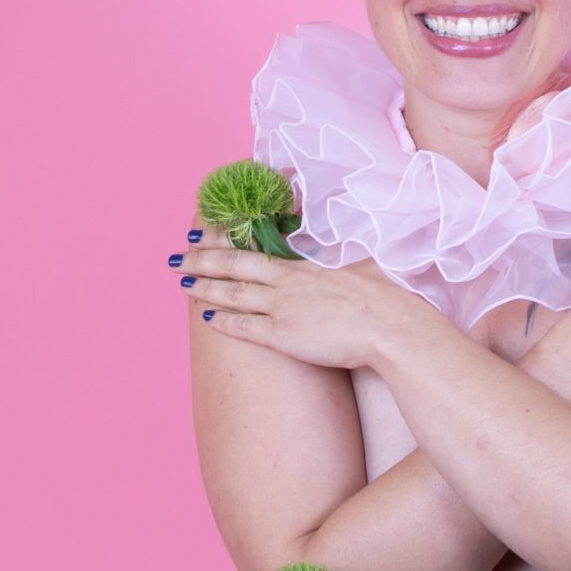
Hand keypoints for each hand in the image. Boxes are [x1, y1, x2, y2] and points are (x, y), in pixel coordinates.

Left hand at [176, 228, 421, 369]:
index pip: (257, 249)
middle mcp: (288, 283)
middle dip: (204, 260)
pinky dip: (224, 321)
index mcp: (305, 267)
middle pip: (236, 266)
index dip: (229, 242)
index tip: (206, 235)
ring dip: (205, 288)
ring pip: (233, 294)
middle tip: (178, 257)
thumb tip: (348, 256)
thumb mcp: (363, 268)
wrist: (392, 326)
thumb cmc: (386, 298)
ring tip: (183, 284)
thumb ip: (346, 261)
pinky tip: (206, 319)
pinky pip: (246, 327)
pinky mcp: (284, 336)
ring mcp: (283, 308)